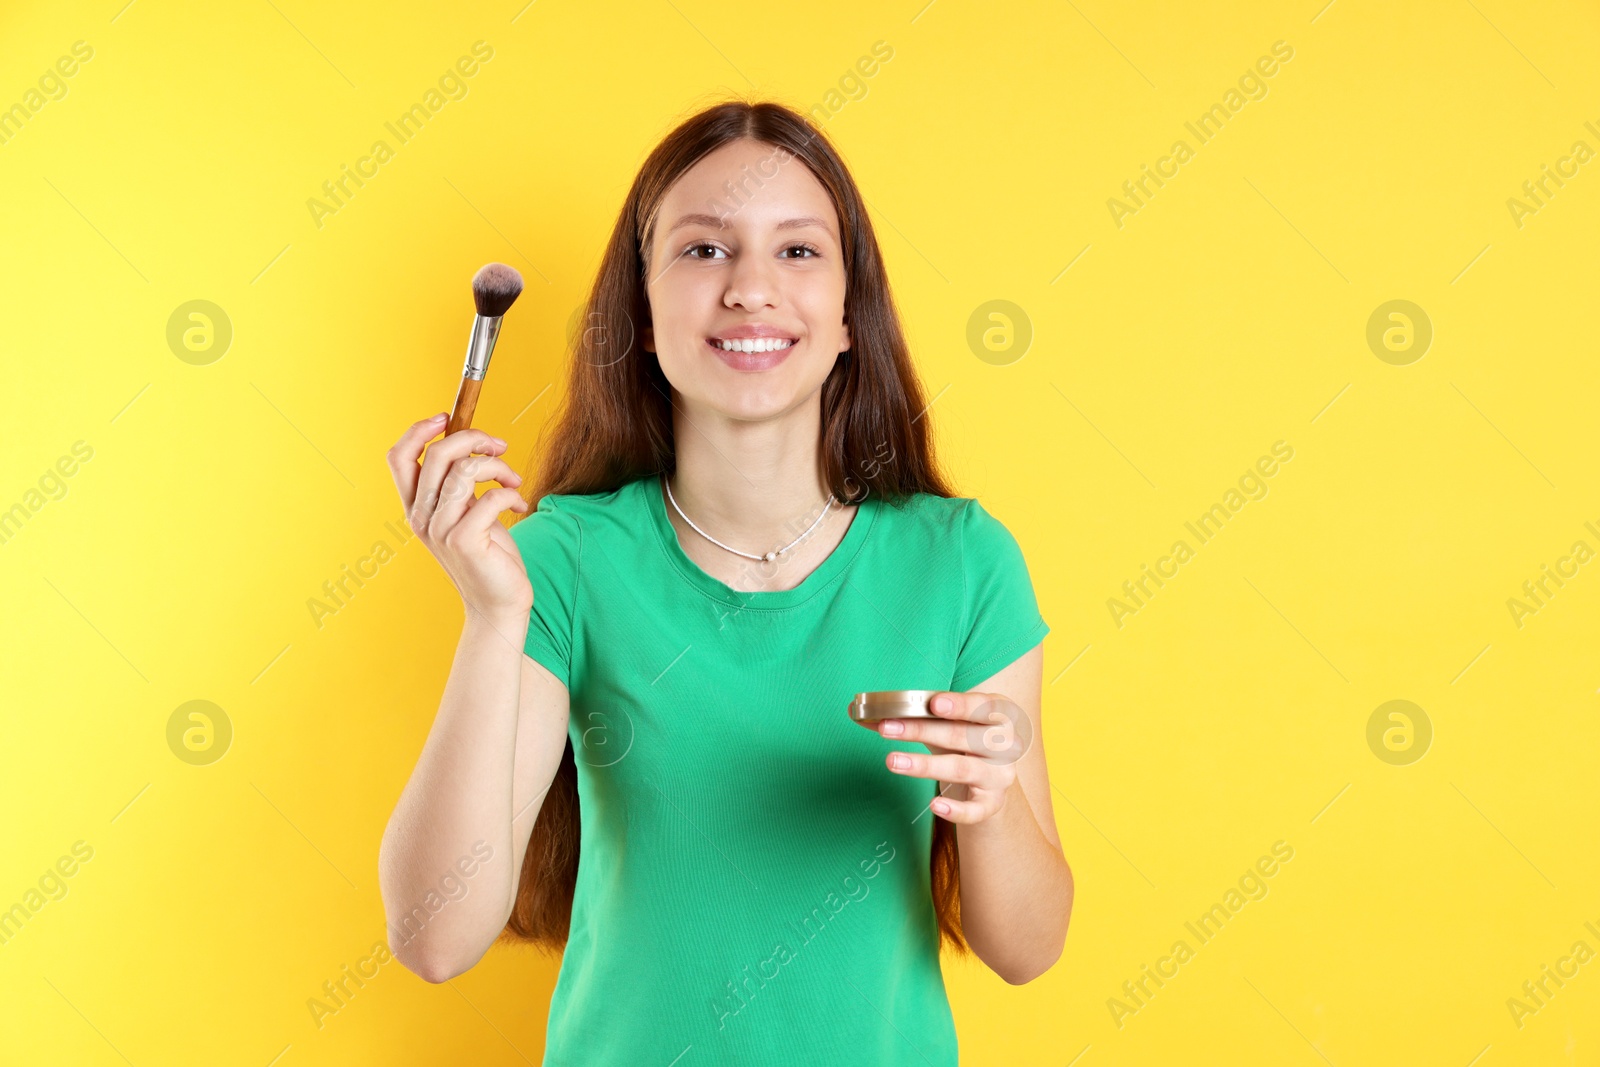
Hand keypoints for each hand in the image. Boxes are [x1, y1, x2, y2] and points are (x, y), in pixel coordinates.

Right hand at [386, 413, 532, 621]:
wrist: (498, 603)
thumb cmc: (488, 554)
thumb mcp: (466, 512)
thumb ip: (459, 482)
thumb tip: (471, 440)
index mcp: (416, 508)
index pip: (398, 458)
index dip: (419, 430)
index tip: (448, 418)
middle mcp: (421, 518)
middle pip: (436, 455)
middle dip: (473, 438)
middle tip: (499, 446)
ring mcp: (440, 530)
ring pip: (465, 470)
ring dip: (499, 467)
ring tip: (514, 481)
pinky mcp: (465, 541)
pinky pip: (490, 496)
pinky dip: (511, 493)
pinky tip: (520, 505)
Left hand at [874, 691, 1030, 824]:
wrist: (991, 782)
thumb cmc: (963, 742)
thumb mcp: (945, 725)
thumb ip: (910, 717)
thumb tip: (857, 713)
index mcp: (998, 715)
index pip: (982, 706)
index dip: (959, 705)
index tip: (933, 703)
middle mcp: (1004, 744)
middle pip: (962, 736)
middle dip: (921, 731)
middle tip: (886, 728)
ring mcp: (999, 775)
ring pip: (962, 768)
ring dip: (925, 765)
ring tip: (892, 761)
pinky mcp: (992, 803)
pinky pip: (975, 809)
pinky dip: (955, 809)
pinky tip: (933, 805)